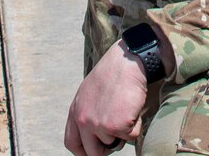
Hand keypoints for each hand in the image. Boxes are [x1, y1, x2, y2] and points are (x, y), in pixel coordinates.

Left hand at [63, 41, 148, 155]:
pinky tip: (133, 106)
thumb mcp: (89, 93)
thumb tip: (93, 136)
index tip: (95, 151)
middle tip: (117, 136)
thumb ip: (87, 113)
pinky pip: (131, 137)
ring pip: (114, 144)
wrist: (127, 61)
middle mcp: (84, 120)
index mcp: (76, 111)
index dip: (84, 152)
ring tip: (125, 108)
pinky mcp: (117, 126)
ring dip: (123, 132)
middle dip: (107, 149)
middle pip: (93, 152)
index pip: (72, 143)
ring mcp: (100, 124)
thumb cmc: (113, 73)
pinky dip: (136, 125)